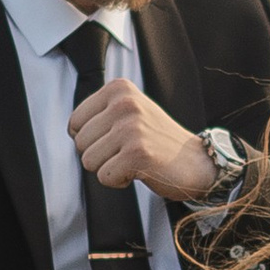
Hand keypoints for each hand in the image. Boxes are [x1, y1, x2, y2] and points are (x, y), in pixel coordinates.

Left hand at [66, 79, 216, 207]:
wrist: (197, 162)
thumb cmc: (158, 141)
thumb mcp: (130, 112)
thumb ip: (101, 113)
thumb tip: (72, 129)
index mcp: (119, 89)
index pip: (75, 122)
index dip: (91, 139)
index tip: (116, 139)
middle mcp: (124, 103)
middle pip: (80, 143)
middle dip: (100, 155)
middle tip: (128, 151)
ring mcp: (131, 127)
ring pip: (88, 161)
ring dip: (109, 168)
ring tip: (133, 160)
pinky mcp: (136, 153)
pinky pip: (104, 177)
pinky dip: (119, 181)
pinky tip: (139, 170)